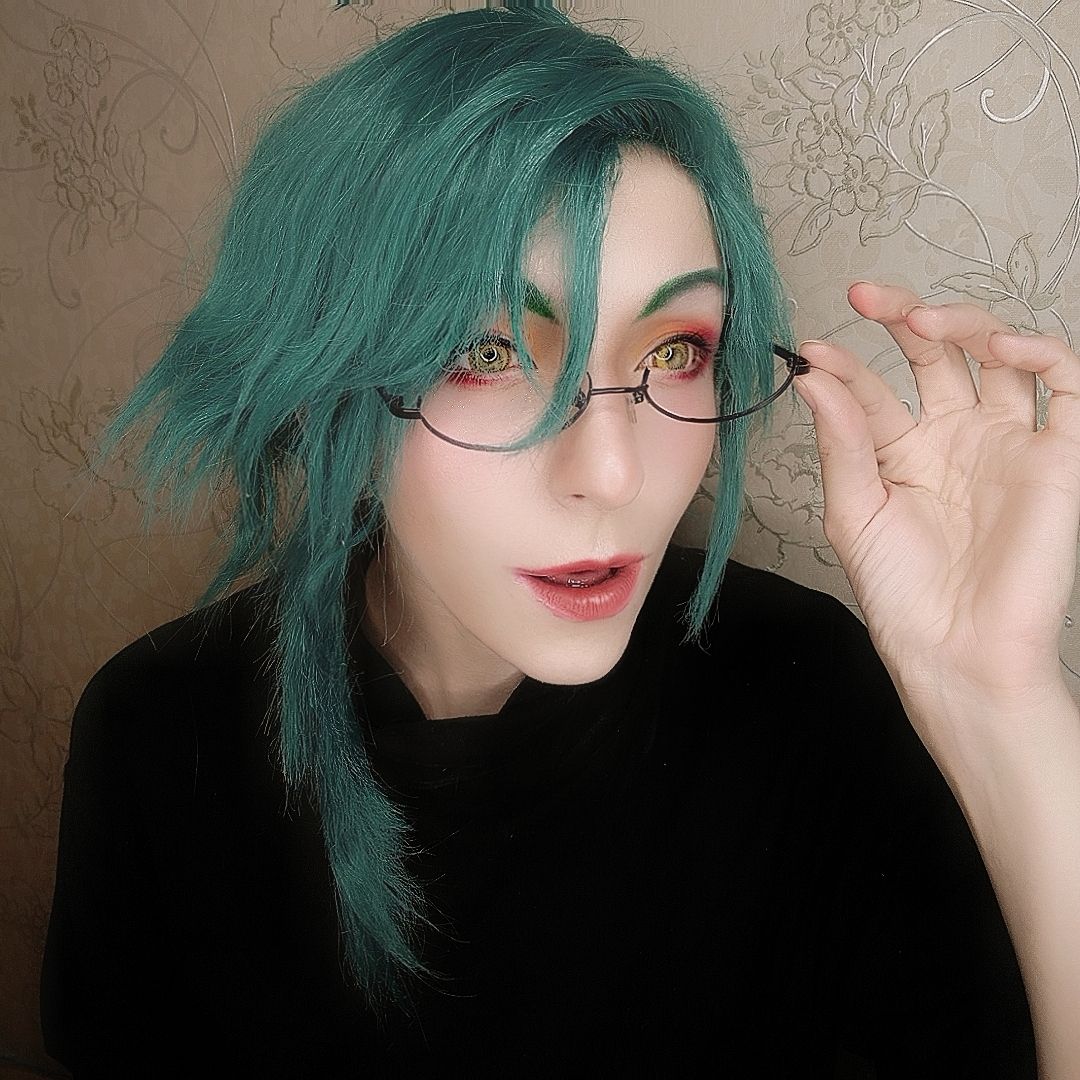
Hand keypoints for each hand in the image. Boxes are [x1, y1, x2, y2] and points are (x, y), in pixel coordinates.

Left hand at [793, 282, 1079, 703]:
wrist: (956, 651)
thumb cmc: (900, 593)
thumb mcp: (855, 513)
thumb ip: (843, 441)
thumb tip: (814, 377)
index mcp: (902, 453)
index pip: (874, 389)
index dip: (844, 363)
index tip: (809, 349)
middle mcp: (955, 438)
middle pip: (938, 354)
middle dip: (903, 316)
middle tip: (865, 298)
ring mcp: (1006, 442)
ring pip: (999, 355)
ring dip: (965, 323)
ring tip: (919, 321)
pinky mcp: (1059, 456)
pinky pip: (1066, 386)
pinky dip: (1040, 351)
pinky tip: (1000, 345)